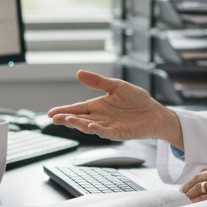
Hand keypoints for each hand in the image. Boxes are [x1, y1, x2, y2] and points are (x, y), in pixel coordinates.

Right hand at [47, 70, 183, 145]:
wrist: (155, 112)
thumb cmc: (137, 100)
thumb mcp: (116, 86)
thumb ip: (98, 81)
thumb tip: (79, 73)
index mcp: (97, 106)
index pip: (77, 109)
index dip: (63, 111)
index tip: (51, 113)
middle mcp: (100, 118)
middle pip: (79, 119)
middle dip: (66, 119)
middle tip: (55, 119)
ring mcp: (109, 126)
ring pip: (89, 127)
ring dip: (78, 125)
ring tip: (68, 121)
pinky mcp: (119, 133)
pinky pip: (106, 133)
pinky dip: (98, 130)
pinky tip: (91, 127)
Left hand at [181, 160, 206, 206]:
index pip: (204, 171)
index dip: (195, 179)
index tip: (190, 185)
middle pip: (198, 178)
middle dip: (188, 187)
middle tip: (181, 194)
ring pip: (198, 188)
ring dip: (189, 195)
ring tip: (183, 201)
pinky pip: (202, 199)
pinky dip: (195, 202)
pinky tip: (191, 206)